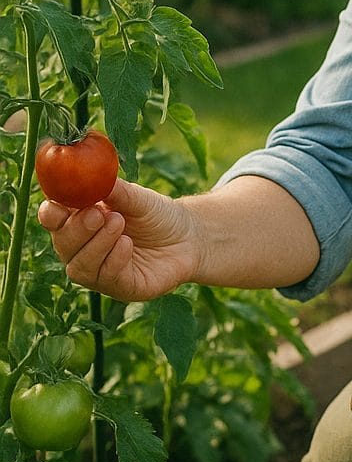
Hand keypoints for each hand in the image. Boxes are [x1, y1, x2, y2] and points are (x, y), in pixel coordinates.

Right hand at [38, 178, 199, 302]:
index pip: (53, 220)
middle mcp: (83, 249)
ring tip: (119, 222)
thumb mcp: (137, 197)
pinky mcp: (120, 288)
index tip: (57, 205)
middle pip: (63, 244)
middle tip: (97, 213)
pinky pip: (106, 279)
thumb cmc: (157, 215)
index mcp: (80, 221)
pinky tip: (127, 244)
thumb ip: (113, 189)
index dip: (50, 213)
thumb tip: (92, 173)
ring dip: (96, 245)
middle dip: (76, 229)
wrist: (190, 237)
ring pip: (79, 267)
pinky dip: (114, 260)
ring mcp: (99, 271)